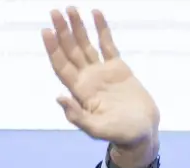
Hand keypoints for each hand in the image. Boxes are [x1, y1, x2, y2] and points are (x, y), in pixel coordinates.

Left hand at [42, 7, 160, 167]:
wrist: (142, 131)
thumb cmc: (120, 133)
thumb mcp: (96, 129)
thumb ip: (77, 116)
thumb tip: (59, 97)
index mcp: (80, 91)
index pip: (61, 66)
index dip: (53, 49)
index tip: (46, 30)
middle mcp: (87, 79)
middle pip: (70, 51)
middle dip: (62, 31)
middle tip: (55, 12)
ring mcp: (102, 72)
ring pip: (86, 45)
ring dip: (78, 27)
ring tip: (71, 9)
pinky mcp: (118, 68)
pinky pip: (107, 44)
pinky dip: (101, 29)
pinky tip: (96, 14)